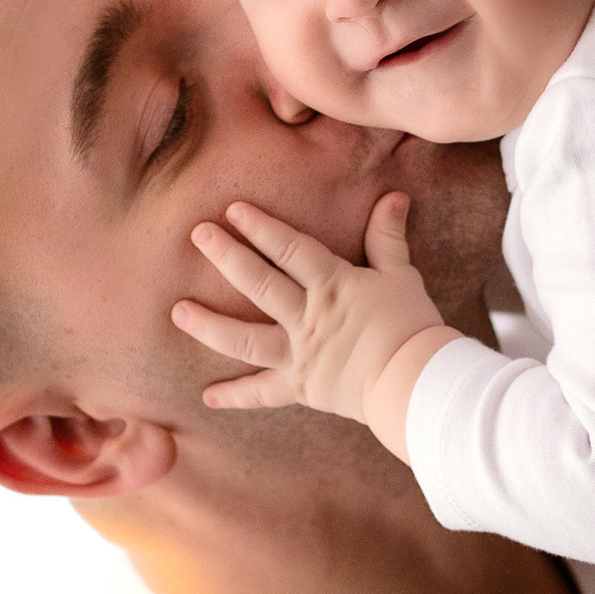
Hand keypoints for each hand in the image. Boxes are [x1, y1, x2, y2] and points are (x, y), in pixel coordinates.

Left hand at [174, 193, 456, 429]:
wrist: (417, 381)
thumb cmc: (412, 325)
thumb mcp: (402, 275)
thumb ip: (388, 238)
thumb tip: (393, 197)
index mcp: (332, 285)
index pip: (290, 249)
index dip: (262, 227)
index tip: (233, 210)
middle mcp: (308, 317)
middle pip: (259, 283)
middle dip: (227, 256)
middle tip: (197, 235)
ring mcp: (299, 353)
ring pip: (245, 338)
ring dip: (209, 325)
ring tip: (178, 312)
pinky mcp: (300, 386)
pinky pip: (263, 393)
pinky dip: (236, 396)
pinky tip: (208, 396)